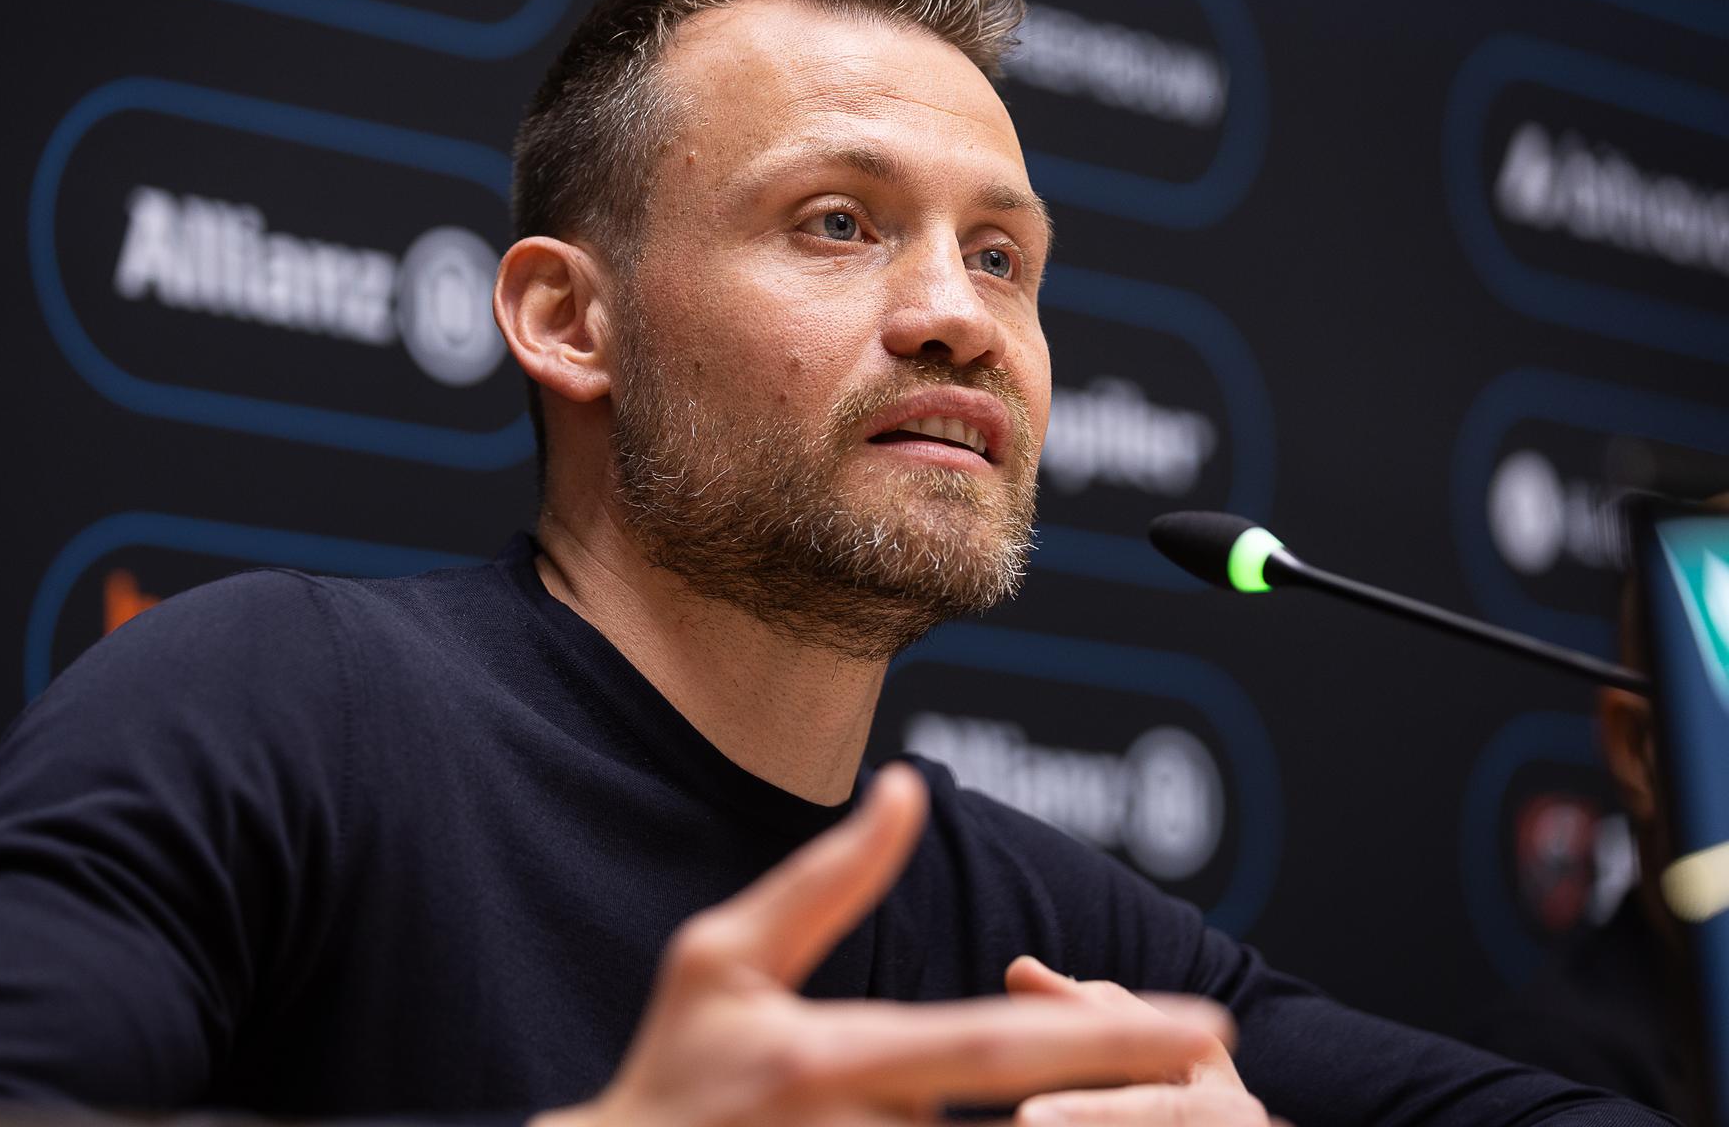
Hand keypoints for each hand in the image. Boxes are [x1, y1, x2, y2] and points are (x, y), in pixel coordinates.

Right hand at [532, 764, 1234, 1125]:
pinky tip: (1029, 1113)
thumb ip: (826, 880)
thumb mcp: (723, 958)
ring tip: (1037, 1092)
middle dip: (1101, 1108)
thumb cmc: (676, 1072)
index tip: (1205, 1027)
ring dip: (1051, 1126)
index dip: (1110, 1037)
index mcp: (828, 1060)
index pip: (994, 1045)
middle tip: (1184, 1070)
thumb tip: (905, 787)